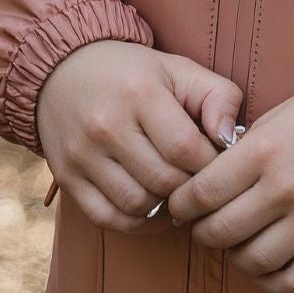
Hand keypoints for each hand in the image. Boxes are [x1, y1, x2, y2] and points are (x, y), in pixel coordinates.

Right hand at [36, 42, 242, 233]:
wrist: (63, 70)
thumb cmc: (134, 75)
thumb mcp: (181, 70)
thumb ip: (219, 97)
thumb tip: (230, 139)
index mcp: (139, 94)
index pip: (187, 150)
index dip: (211, 164)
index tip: (214, 162)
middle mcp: (106, 126)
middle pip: (164, 181)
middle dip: (189, 186)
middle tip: (196, 179)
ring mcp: (82, 155)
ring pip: (138, 205)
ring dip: (164, 206)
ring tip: (173, 190)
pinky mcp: (67, 177)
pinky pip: (107, 218)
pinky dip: (134, 222)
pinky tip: (150, 206)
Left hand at [164, 81, 293, 292]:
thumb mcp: (273, 119)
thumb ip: (239, 154)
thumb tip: (202, 187)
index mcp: (264, 151)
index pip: (202, 193)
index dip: (181, 206)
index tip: (180, 207)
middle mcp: (286, 188)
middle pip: (221, 232)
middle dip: (203, 233)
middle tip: (205, 227)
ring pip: (252, 261)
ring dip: (235, 258)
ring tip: (238, 244)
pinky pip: (293, 282)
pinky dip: (270, 282)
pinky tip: (265, 266)